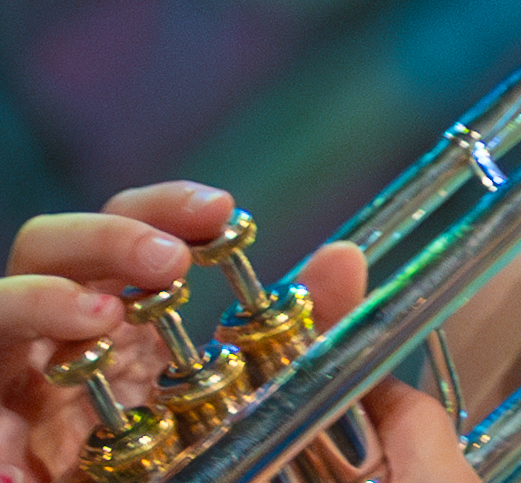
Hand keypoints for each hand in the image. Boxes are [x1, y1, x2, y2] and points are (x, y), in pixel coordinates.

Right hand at [3, 192, 466, 482]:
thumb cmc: (183, 450)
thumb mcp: (247, 388)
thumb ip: (292, 329)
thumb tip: (344, 261)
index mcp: (117, 310)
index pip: (125, 225)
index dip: (163, 205)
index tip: (220, 210)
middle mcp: (56, 334)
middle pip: (46, 244)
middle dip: (107, 237)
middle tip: (169, 263)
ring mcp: (15, 385)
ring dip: (43, 300)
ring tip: (101, 320)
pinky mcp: (0, 441)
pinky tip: (27, 464)